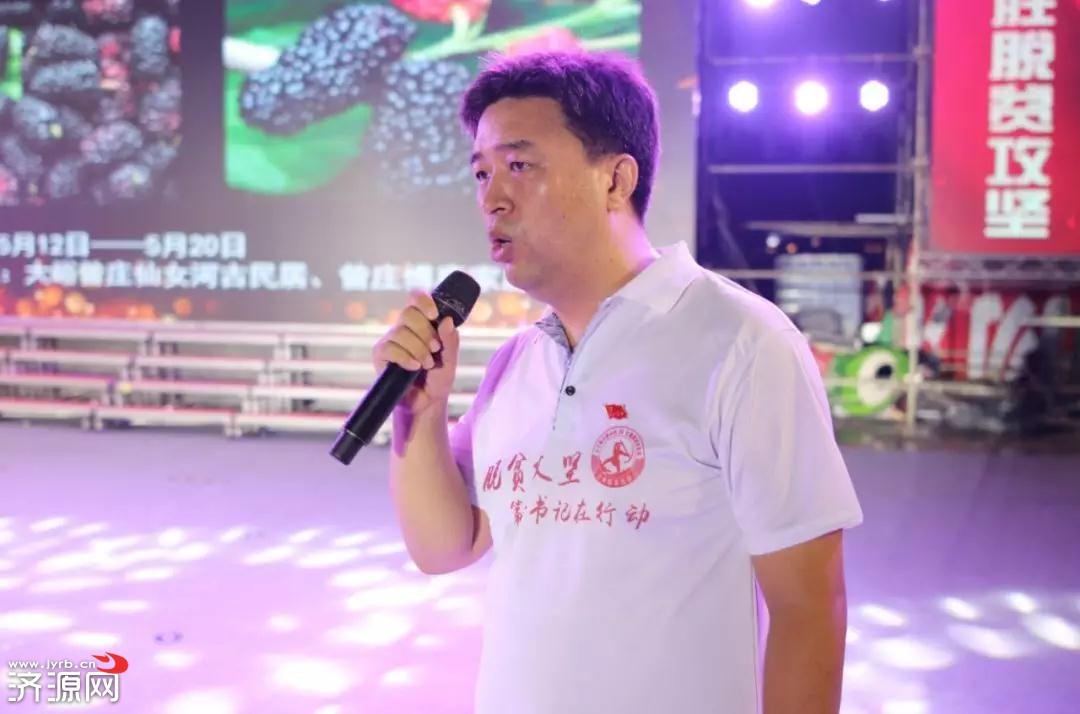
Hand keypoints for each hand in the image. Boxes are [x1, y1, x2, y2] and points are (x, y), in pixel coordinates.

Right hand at [372, 290, 460, 414]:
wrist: (427, 403)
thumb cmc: (438, 380)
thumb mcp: (450, 360)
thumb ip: (450, 341)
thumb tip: (446, 320)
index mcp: (421, 324)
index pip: (415, 298)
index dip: (423, 301)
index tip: (434, 315)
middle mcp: (403, 328)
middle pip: (409, 313)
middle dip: (425, 332)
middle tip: (434, 349)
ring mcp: (390, 341)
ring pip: (400, 332)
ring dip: (418, 349)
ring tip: (425, 364)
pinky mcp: (380, 356)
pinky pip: (389, 348)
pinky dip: (405, 357)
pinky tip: (413, 367)